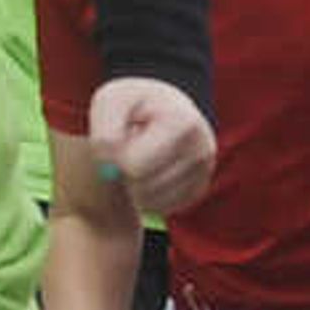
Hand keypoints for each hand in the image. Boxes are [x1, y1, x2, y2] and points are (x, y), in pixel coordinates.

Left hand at [85, 78, 215, 219]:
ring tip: (137, 158)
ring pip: (150, 202)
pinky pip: (159, 208)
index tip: (116, 141)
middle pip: (142, 188)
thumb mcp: (111, 101)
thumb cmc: (130, 106)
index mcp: (183, 123)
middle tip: (124, 152)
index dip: (113, 159)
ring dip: (132, 186)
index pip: (134, 166)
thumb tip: (110, 162)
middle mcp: (202, 150)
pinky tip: (146, 171)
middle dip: (123, 175)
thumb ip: (105, 126)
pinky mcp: (197, 190)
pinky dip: (144, 196)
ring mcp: (203, 173)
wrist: (161, 111)